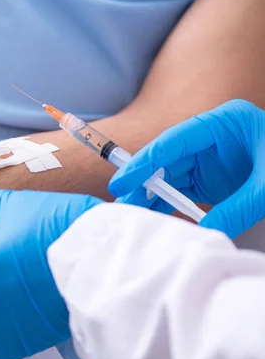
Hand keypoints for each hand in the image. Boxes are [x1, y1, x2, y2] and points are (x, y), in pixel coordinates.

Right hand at [109, 99, 264, 238]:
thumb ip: (236, 209)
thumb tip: (205, 235)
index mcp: (223, 123)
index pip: (174, 141)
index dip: (144, 162)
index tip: (122, 182)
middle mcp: (209, 139)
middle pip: (166, 160)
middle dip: (143, 184)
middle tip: (122, 206)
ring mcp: (209, 159)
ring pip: (169, 177)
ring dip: (151, 196)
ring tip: (131, 215)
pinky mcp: (210, 178)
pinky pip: (181, 191)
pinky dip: (167, 205)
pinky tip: (153, 218)